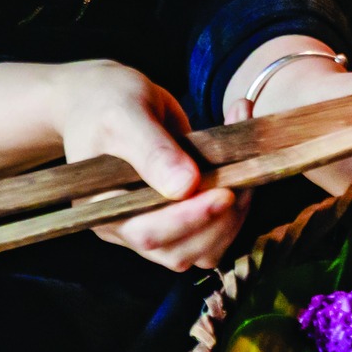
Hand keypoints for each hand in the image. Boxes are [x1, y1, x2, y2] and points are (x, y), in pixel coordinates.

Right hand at [49, 61, 246, 271]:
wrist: (104, 101)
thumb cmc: (106, 105)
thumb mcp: (124, 116)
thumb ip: (151, 151)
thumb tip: (186, 186)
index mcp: (103, 208)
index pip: (148, 232)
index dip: (189, 219)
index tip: (226, 194)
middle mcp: (127, 227)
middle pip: (181, 250)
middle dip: (221, 218)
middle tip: (246, 171)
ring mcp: (154, 226)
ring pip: (203, 248)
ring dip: (236, 215)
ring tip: (248, 163)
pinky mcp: (179, 218)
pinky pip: (214, 229)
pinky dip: (239, 204)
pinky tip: (245, 164)